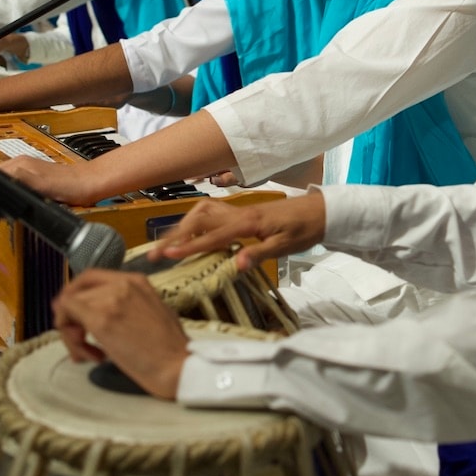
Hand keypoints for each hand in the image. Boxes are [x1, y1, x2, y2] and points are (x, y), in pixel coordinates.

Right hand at [0, 155, 102, 205]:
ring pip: (4, 179)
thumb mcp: (43, 186)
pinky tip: (13, 199)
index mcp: (21, 164)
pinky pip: (15, 183)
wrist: (91, 184)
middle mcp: (23, 164)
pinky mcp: (35, 178)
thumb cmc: (73, 185)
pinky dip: (11, 191)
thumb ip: (22, 180)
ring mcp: (29, 170)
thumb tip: (3, 178)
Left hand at [52, 269, 187, 398]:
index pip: (90, 277)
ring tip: (90, 355)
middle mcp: (122, 284)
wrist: (177, 366)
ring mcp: (111, 300)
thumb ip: (124, 305)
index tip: (72, 316)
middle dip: (71, 320)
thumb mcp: (151, 311)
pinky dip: (69, 337)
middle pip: (76, 292)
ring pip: (68, 306)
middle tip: (81, 345)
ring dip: (72, 335)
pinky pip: (66, 317)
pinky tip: (88, 354)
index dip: (74, 295)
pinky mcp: (101, 320)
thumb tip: (92, 314)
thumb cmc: (169, 348)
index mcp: (136, 281)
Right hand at [148, 192, 326, 272]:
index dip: (190, 246)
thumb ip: (259, 254)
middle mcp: (238, 214)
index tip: (169, 255)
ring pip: (202, 213)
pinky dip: (196, 223)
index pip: (212, 236)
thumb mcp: (285, 247)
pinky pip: (212, 215)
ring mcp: (239, 211)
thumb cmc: (304, 230)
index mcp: (248, 223)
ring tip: (167, 245)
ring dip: (183, 226)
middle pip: (198, 218)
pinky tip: (192, 236)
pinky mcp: (242, 214)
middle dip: (175, 234)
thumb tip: (236, 264)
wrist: (320, 212)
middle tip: (156, 253)